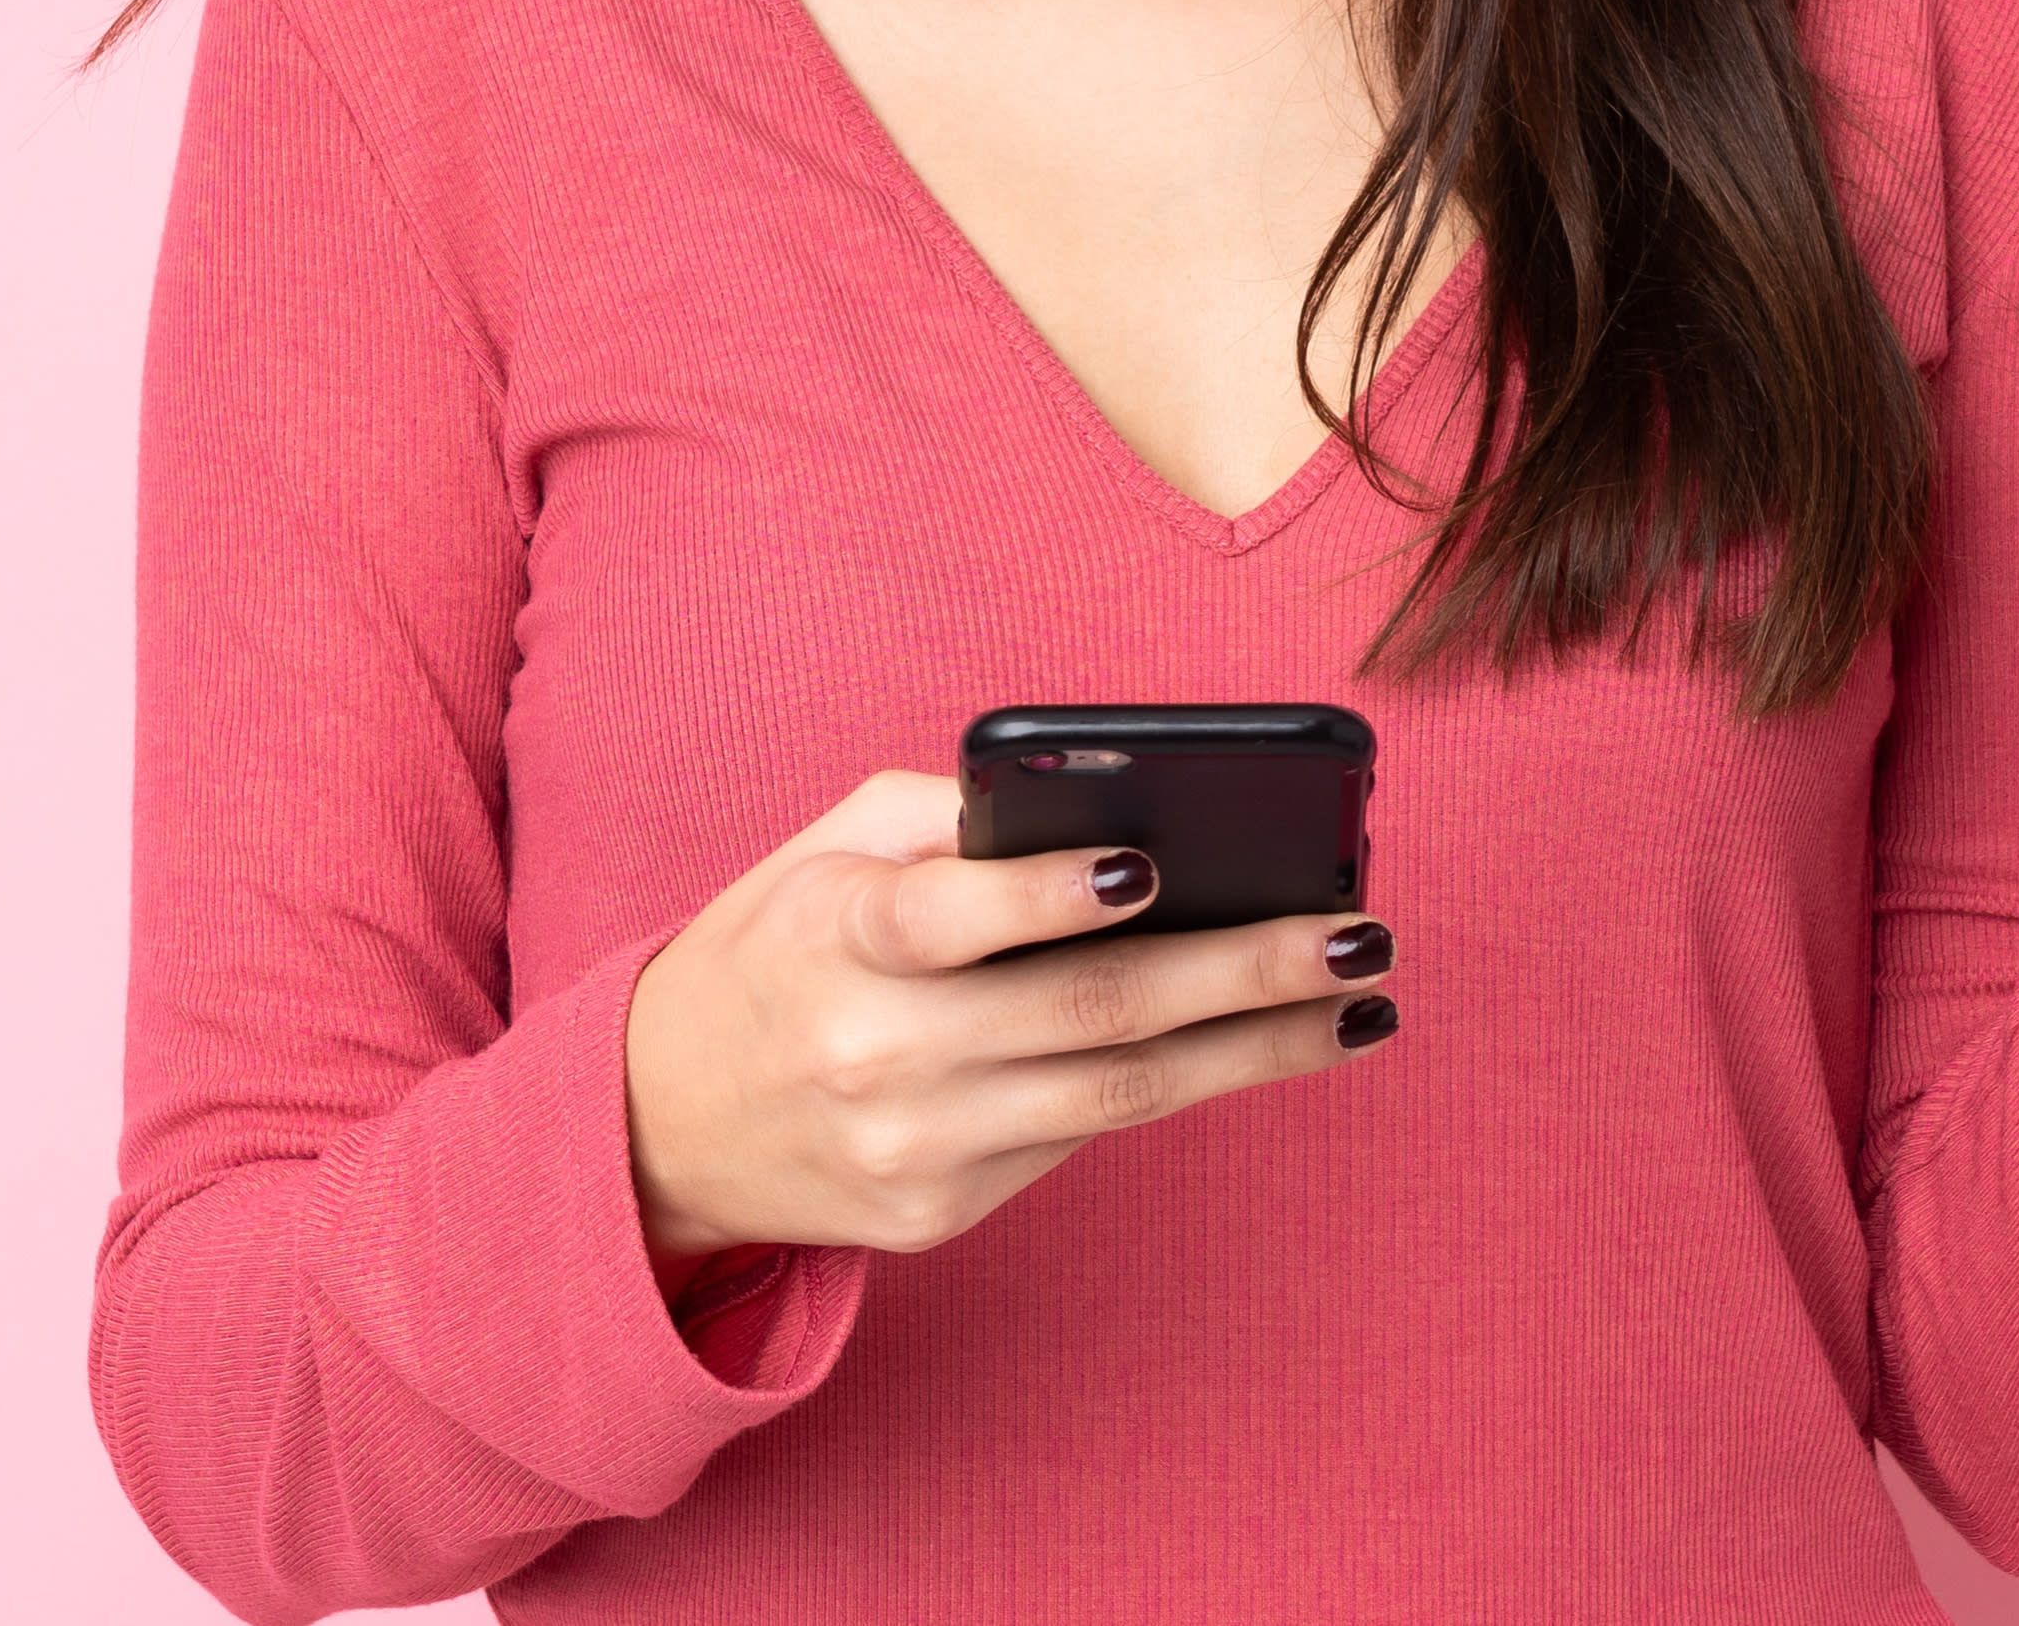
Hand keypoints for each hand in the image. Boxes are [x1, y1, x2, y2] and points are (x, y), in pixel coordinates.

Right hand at [619, 768, 1397, 1269]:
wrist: (659, 1125)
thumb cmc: (776, 948)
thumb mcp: (826, 849)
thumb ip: (952, 815)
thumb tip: (1111, 802)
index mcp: (836, 937)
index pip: (945, 916)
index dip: (1047, 894)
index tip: (1153, 864)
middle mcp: (875, 1053)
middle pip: (1084, 1013)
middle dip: (1238, 972)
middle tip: (1355, 935)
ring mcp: (911, 1149)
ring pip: (1117, 1096)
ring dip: (1256, 1049)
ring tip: (1359, 1002)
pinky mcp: (938, 1216)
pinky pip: (1079, 1139)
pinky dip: (1178, 1087)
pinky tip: (1261, 1047)